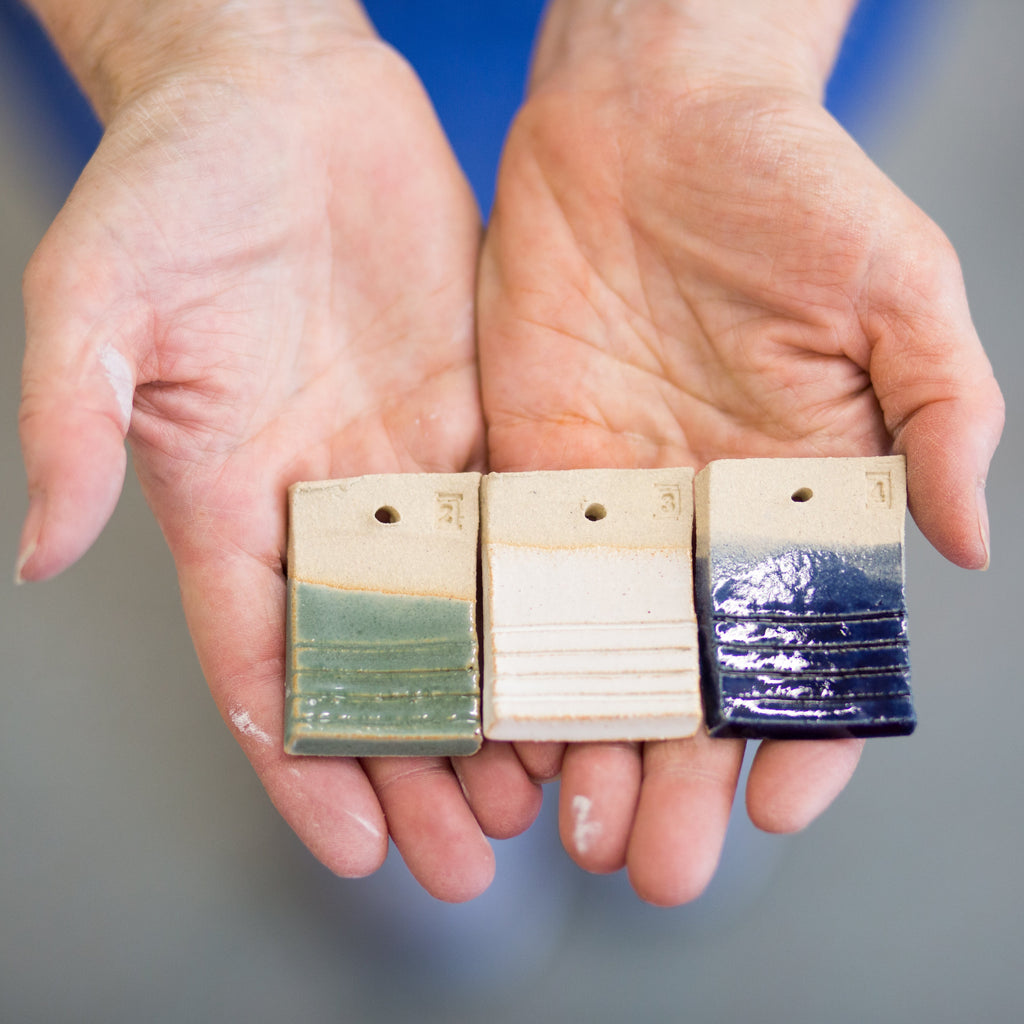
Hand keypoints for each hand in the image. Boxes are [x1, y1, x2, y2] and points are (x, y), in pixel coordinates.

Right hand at [17, 10, 538, 901]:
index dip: (304, 764)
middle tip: (472, 849)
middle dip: (418, 762)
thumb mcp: (98, 299)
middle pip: (374, 663)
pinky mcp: (468, 415)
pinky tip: (581, 652)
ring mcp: (401, 464)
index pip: (262, 666)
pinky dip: (539, 598)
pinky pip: (510, 524)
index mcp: (224, 500)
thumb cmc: (174, 182)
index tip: (356, 847)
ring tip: (541, 782)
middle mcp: (320, 501)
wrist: (275, 97)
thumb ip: (75, 426)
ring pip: (455, 614)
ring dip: (493, 700)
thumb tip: (42, 551)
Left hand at [477, 5, 1002, 903]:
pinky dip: (513, 659)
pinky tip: (504, 730)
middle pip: (694, 677)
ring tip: (574, 830)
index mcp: (800, 498)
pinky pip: (517, 584)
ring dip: (590, 744)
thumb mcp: (897, 290)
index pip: (810, 645)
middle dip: (679, 777)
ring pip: (600, 653)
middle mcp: (703, 522)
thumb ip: (938, 415)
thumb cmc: (789, 190)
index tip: (778, 808)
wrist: (653, 125)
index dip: (805, 731)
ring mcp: (609, 506)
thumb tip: (969, 544)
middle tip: (654, 869)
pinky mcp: (526, 471)